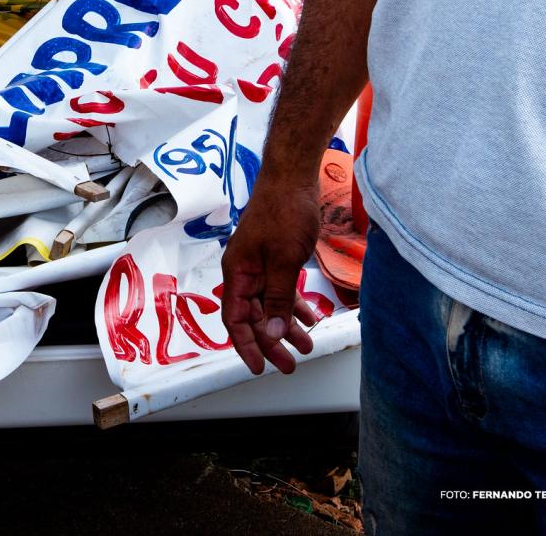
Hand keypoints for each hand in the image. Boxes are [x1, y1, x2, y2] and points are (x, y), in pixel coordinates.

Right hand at [221, 173, 323, 375]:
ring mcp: (259, 266)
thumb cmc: (283, 211)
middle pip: (254, 317)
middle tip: (289, 364)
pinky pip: (281, 290)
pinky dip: (293, 306)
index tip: (261, 367)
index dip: (246, 345)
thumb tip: (274, 333)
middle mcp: (244, 272)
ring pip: (270, 305)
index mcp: (238, 272)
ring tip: (306, 346)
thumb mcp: (283, 260)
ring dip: (286, 326)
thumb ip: (278, 298)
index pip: (235, 319)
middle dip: (271, 342)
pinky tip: (310, 319)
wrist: (292, 179)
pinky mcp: (275, 259)